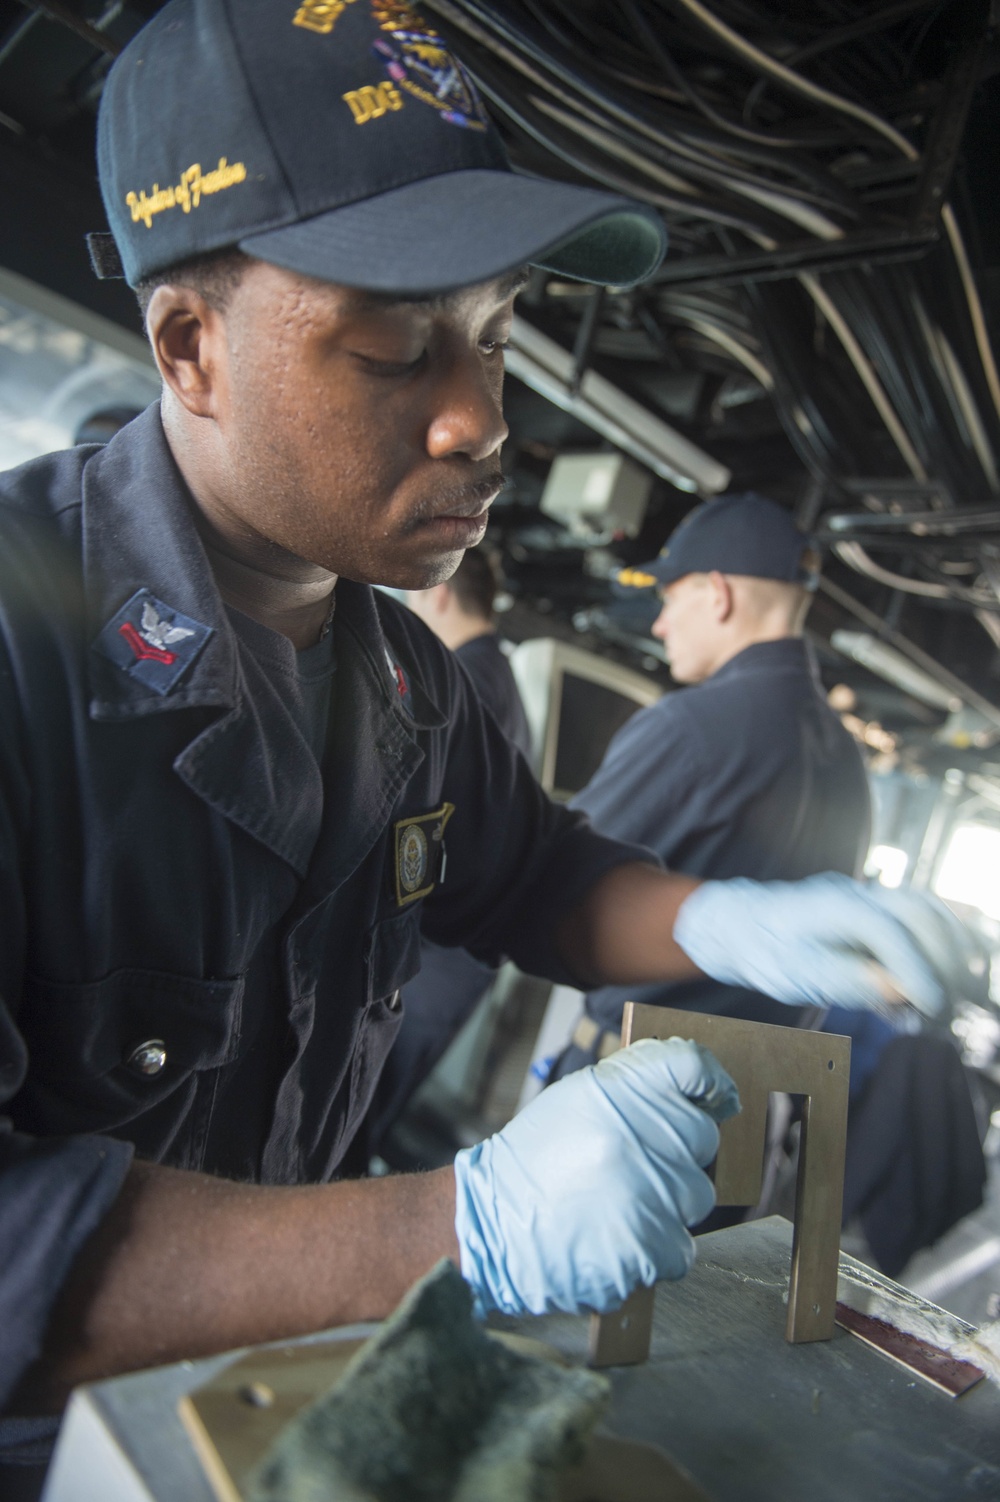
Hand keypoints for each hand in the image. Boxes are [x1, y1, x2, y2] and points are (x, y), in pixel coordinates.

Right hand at [454, 1037, 738, 1316]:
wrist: (493, 1225)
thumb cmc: (536, 1162)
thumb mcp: (577, 1100)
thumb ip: (636, 1088)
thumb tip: (702, 1093)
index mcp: (619, 1090)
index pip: (691, 1065)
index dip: (709, 1080)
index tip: (714, 1096)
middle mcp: (641, 1135)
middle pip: (702, 1135)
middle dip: (675, 1150)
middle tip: (633, 1164)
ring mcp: (652, 1193)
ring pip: (696, 1194)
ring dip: (667, 1201)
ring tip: (618, 1205)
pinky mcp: (652, 1248)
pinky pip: (683, 1246)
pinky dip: (657, 1248)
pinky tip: (618, 1238)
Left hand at [674, 872, 987, 1018]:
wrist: (743, 926)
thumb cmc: (766, 952)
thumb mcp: (797, 975)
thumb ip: (848, 981)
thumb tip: (898, 991)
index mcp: (833, 905)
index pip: (890, 933)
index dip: (917, 971)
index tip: (932, 1007)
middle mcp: (856, 893)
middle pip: (918, 913)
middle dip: (942, 959)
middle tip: (945, 1006)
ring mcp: (866, 896)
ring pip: (924, 910)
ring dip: (947, 948)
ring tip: (953, 990)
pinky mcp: (872, 909)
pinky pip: (916, 918)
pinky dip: (936, 944)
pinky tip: (937, 979)